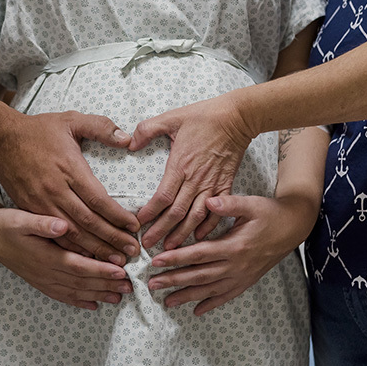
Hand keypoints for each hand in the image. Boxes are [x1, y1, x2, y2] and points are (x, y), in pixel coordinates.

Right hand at [0, 110, 140, 264]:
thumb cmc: (37, 130)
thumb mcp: (71, 120)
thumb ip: (100, 127)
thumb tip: (127, 139)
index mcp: (69, 169)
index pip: (98, 199)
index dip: (118, 216)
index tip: (134, 227)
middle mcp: (55, 190)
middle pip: (88, 222)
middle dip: (112, 239)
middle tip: (132, 252)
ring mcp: (41, 203)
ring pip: (72, 233)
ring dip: (95, 249)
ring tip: (115, 261)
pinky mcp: (30, 210)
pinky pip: (54, 235)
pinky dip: (72, 248)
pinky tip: (87, 257)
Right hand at [0, 201, 133, 310]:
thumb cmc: (6, 224)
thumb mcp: (20, 218)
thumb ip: (42, 223)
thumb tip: (61, 225)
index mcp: (45, 256)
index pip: (78, 266)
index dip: (100, 270)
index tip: (121, 270)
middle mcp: (46, 272)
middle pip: (82, 283)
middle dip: (107, 285)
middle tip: (130, 286)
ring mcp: (43, 280)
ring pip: (75, 292)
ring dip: (98, 294)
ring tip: (120, 297)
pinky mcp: (40, 282)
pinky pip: (63, 296)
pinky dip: (80, 302)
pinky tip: (94, 306)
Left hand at [129, 93, 253, 249]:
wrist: (237, 117)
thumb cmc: (204, 116)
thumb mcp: (171, 117)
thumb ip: (147, 129)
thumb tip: (129, 144)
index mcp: (180, 165)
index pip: (162, 196)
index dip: (150, 213)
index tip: (138, 224)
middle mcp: (196, 179)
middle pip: (176, 213)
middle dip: (161, 231)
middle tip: (148, 246)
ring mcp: (212, 185)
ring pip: (195, 216)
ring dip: (182, 234)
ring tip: (170, 249)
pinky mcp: (225, 186)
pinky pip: (217, 212)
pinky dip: (208, 227)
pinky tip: (199, 238)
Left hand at [145, 194, 314, 315]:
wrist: (294, 227)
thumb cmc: (270, 213)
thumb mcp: (251, 204)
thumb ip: (229, 203)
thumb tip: (209, 201)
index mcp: (234, 246)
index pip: (199, 254)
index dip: (177, 258)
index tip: (156, 261)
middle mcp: (236, 265)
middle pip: (200, 276)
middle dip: (174, 281)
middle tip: (152, 285)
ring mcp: (242, 276)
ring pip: (210, 290)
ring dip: (187, 296)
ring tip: (167, 301)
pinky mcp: (248, 281)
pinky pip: (227, 296)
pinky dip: (211, 304)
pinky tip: (196, 311)